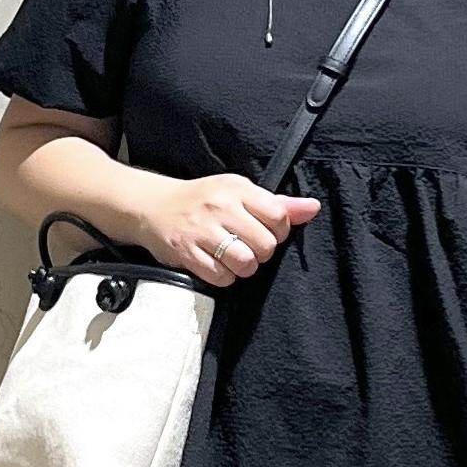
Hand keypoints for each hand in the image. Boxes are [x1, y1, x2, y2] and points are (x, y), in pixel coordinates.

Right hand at [134, 173, 320, 287]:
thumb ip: (276, 204)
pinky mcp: (187, 253)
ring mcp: (202, 231)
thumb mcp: (238, 193)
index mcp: (237, 189)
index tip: (265, 231)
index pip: (278, 216)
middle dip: (261, 253)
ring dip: (243, 268)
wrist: (154, 206)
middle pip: (265, 245)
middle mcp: (221, 208)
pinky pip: (221, 277)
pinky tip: (216, 265)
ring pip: (245, 263)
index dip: (278, 231)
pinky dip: (223, 277)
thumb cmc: (202, 201)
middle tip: (248, 247)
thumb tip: (312, 208)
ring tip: (233, 258)